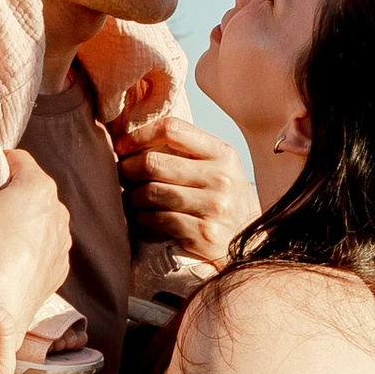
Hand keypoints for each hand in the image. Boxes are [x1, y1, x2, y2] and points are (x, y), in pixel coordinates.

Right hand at [0, 125, 72, 363]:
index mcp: (39, 186)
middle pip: (27, 189)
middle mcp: (58, 211)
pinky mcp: (59, 269)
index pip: (15, 159)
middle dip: (4, 193)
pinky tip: (4, 257)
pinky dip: (27, 249)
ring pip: (37, 220)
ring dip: (18, 221)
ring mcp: (62, 243)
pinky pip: (43, 249)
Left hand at [111, 100, 256, 264]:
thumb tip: (136, 140)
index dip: (139, 135)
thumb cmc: (225, 202)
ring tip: (135, 197)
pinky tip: (146, 217)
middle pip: (154, 162)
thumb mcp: (220, 168)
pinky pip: (157, 219)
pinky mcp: (203, 234)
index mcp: (223, 153)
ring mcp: (214, 207)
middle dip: (129, 168)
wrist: (252, 244)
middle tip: (123, 173)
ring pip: (151, 192)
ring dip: (134, 196)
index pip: (172, 129)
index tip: (123, 146)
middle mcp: (221, 178)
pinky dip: (143, 218)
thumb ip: (188, 152)